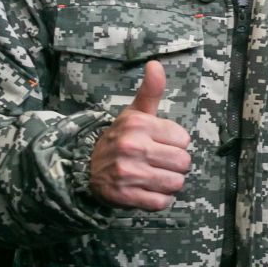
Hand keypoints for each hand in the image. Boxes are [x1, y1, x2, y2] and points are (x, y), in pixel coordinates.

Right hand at [88, 61, 191, 210]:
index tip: (159, 144)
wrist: (83, 168)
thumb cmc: (120, 138)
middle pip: (183, 162)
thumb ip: (150, 90)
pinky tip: (146, 190)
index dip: (174, 144)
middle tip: (157, 163)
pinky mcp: (125, 196)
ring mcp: (129, 173)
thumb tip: (155, 64)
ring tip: (152, 176)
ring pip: (175, 183)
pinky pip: (161, 202)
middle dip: (174, 165)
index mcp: (138, 125)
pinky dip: (158, 200)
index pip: (184, 139)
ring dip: (168, 183)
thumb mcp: (133, 113)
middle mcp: (133, 147)